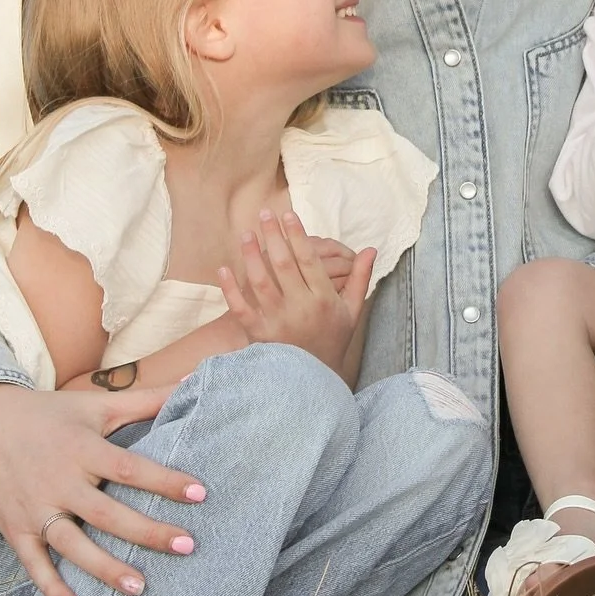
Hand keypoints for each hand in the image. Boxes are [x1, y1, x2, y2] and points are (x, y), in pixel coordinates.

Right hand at [0, 382, 206, 595]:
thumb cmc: (49, 413)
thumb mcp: (96, 404)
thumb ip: (146, 399)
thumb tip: (194, 379)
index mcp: (83, 450)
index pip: (130, 468)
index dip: (164, 481)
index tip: (200, 493)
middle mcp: (60, 481)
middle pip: (108, 513)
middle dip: (148, 532)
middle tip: (187, 546)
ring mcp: (35, 508)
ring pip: (74, 544)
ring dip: (105, 568)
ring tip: (140, 588)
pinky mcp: (14, 528)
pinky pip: (33, 563)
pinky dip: (49, 587)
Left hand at [218, 210, 376, 375]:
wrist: (312, 381)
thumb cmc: (333, 340)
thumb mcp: (352, 311)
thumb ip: (359, 279)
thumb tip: (370, 249)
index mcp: (323, 299)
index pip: (309, 260)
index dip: (298, 235)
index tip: (289, 214)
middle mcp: (300, 308)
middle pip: (283, 264)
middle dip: (273, 236)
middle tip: (264, 214)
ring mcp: (277, 321)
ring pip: (261, 282)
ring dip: (251, 256)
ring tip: (246, 234)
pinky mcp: (258, 334)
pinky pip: (241, 308)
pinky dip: (231, 289)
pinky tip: (224, 268)